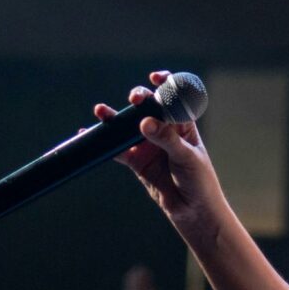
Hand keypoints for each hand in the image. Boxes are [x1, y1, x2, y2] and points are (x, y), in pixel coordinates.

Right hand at [95, 70, 226, 240]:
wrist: (193, 211)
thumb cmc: (199, 180)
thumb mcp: (186, 157)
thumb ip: (166, 138)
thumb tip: (144, 122)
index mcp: (182, 123)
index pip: (173, 97)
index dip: (165, 84)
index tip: (155, 78)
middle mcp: (164, 130)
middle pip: (148, 107)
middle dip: (139, 99)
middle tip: (135, 100)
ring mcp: (149, 144)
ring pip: (128, 126)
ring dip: (115, 118)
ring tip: (100, 111)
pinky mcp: (137, 161)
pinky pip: (118, 149)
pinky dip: (105, 143)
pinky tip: (89, 135)